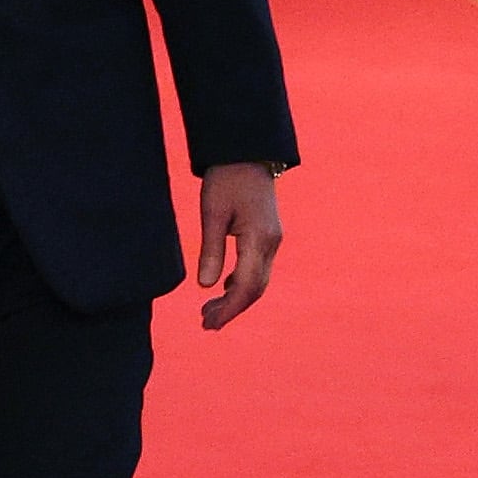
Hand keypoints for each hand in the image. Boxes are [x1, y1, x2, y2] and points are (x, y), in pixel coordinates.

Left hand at [194, 162, 283, 330]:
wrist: (248, 152)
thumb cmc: (227, 178)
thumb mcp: (212, 212)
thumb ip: (211, 250)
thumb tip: (206, 287)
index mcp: (259, 239)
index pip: (246, 287)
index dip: (229, 309)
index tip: (209, 324)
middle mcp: (271, 244)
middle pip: (255, 290)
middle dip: (231, 310)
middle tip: (205, 324)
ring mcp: (272, 241)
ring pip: (258, 282)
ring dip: (236, 299)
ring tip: (209, 312)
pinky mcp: (268, 236)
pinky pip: (258, 269)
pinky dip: (241, 284)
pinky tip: (223, 288)